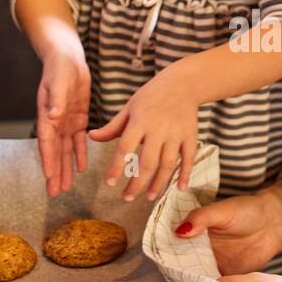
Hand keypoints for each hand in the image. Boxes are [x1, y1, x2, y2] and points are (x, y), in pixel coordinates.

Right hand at [36, 38, 90, 197]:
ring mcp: (66, 122)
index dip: (48, 162)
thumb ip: (55, 99)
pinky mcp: (77, 118)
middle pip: (54, 153)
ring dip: (66, 168)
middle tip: (55, 193)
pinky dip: (80, 154)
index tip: (50, 178)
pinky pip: (79, 140)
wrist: (67, 58)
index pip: (47, 144)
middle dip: (55, 173)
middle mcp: (54, 123)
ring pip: (66, 151)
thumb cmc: (59, 67)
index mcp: (47, 116)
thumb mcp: (57, 81)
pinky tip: (82, 168)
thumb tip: (53, 115)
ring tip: (66, 187)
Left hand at [88, 69, 199, 201]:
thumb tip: (91, 137)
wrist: (183, 83)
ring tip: (149, 197)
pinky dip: (185, 174)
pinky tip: (179, 188)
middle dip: (136, 184)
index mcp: (139, 121)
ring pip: (167, 165)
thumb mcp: (129, 108)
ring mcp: (176, 134)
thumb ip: (112, 127)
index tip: (109, 184)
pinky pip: (188, 158)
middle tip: (127, 198)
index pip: (125, 148)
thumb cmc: (151, 95)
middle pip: (147, 163)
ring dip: (158, 184)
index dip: (116, 167)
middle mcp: (158, 129)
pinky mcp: (190, 136)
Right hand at [174, 192, 281, 275]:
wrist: (273, 223)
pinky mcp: (225, 276)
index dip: (164, 256)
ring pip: (196, 279)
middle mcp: (197, 251)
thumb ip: (202, 218)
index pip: (172, 246)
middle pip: (180, 267)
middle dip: (176, 277)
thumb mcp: (223, 210)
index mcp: (192, 233)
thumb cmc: (247, 210)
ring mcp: (210, 265)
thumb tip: (179, 232)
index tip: (158, 267)